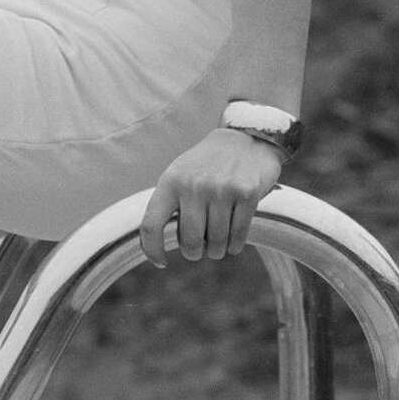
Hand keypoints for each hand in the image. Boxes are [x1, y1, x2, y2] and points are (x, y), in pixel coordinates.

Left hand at [140, 128, 282, 267]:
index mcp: (171, 182)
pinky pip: (239, 235)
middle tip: (199, 250)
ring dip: (217, 250)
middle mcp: (194, 185)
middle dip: (195, 253)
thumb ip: (169, 204)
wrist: (245, 137)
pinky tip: (233, 244)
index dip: (152, 250)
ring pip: (216, 242)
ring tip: (217, 246)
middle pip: (190, 241)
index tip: (160, 262)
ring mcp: (221, 189)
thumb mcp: (180, 175)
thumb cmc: (207, 165)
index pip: (151, 225)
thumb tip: (160, 244)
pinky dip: (235, 245)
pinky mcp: (247, 193)